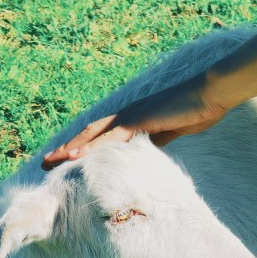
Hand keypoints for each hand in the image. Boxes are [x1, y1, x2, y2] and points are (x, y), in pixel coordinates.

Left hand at [41, 74, 228, 169]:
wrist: (210, 94)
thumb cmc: (194, 111)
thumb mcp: (170, 131)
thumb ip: (154, 140)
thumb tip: (142, 153)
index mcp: (133, 118)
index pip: (100, 135)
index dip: (82, 147)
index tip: (66, 160)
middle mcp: (126, 115)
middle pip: (89, 133)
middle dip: (67, 148)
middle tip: (46, 163)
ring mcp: (131, 116)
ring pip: (94, 135)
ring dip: (72, 148)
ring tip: (52, 162)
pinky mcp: (139, 120)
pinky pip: (111, 137)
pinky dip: (92, 147)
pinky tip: (76, 156)